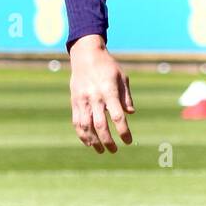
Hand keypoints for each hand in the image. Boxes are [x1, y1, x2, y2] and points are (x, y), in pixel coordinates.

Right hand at [69, 35, 134, 152]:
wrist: (85, 55)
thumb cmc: (108, 66)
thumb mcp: (122, 77)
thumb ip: (126, 96)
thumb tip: (130, 113)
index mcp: (109, 91)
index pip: (117, 116)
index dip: (123, 131)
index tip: (128, 141)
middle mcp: (95, 97)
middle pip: (101, 125)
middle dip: (108, 141)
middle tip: (115, 150)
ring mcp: (82, 100)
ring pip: (86, 126)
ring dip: (94, 141)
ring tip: (101, 151)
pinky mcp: (74, 102)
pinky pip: (76, 122)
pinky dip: (82, 135)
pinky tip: (89, 143)